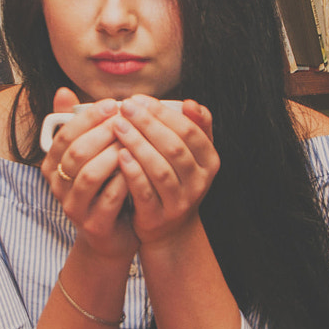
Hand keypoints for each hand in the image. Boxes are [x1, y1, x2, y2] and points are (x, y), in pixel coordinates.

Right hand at [42, 88, 137, 261]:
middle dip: (104, 132)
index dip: (88, 117)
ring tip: (135, 141)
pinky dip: (125, 179)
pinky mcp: (93, 224)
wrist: (113, 233)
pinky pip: (109, 198)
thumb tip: (63, 91)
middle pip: (76, 152)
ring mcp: (74, 207)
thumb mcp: (91, 154)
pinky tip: (139, 167)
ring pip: (91, 174)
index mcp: (53, 165)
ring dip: (115, 154)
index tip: (114, 104)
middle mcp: (58, 186)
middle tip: (128, 119)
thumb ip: (79, 125)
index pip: (64, 134)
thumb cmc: (105, 186)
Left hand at [110, 95, 218, 247]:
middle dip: (148, 124)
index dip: (163, 113)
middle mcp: (199, 183)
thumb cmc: (176, 181)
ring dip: (137, 144)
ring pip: (159, 169)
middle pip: (174, 147)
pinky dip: (132, 171)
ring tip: (118, 126)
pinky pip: (144, 191)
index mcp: (210, 162)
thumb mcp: (191, 156)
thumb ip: (194, 128)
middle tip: (126, 107)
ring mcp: (179, 202)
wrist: (169, 229)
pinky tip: (119, 154)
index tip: (140, 99)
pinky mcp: (158, 217)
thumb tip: (191, 103)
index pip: (189, 130)